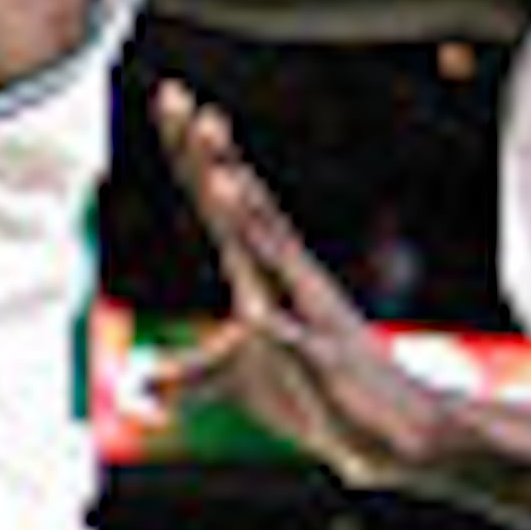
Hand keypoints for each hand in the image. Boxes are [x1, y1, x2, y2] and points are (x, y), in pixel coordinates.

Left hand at [152, 83, 458, 493]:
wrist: (389, 432)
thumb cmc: (313, 396)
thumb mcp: (235, 383)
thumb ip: (185, 377)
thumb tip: (141, 385)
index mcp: (263, 276)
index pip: (220, 204)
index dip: (193, 154)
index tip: (170, 96)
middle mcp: (288, 282)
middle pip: (247, 211)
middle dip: (219, 162)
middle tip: (194, 109)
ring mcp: (309, 318)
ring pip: (278, 261)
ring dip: (251, 222)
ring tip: (222, 179)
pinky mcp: (325, 367)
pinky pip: (299, 345)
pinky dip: (280, 331)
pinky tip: (256, 320)